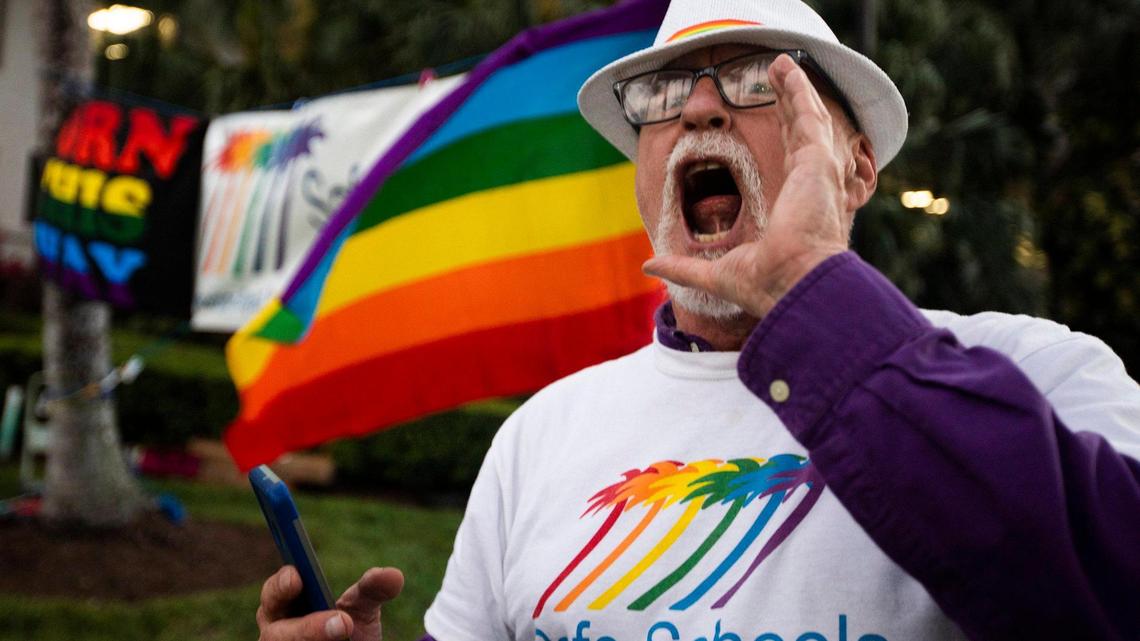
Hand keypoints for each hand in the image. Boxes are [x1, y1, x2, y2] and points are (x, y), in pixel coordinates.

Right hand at [257, 566, 404, 640]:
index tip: (297, 578)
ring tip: (346, 636)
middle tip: (344, 623)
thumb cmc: (347, 627)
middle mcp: (277, 634)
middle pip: (276, 634)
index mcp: (284, 606)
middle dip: (308, 628)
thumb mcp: (361, 608)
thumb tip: (393, 575)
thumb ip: (373, 589)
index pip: (274, 593)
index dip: (281, 585)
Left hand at [643, 53, 852, 318]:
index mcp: (794, 208)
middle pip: (800, 135)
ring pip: (807, 119)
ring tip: (783, 64)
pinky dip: (799, 89)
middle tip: (780, 81)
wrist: (793, 286)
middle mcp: (812, 187)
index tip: (772, 120)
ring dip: (795, 91)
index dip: (782, 138)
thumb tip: (648, 265)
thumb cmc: (766, 285)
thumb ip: (683, 265)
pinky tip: (787, 66)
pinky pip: (808, 114)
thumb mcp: (714, 271)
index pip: (789, 163)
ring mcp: (818, 172)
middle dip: (790, 106)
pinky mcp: (817, 161)